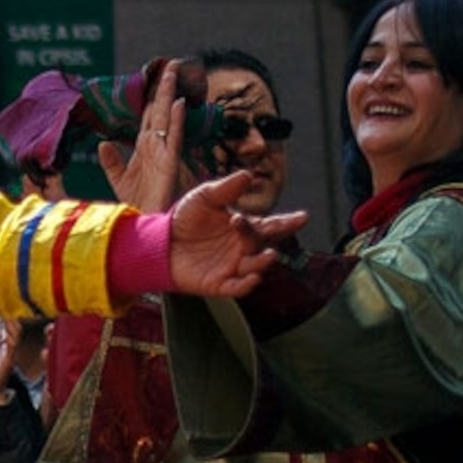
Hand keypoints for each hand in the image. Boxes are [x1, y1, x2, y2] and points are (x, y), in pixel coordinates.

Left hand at [101, 64, 183, 214]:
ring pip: (167, 118)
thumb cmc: (136, 203)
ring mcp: (164, 153)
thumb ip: (111, 161)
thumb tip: (103, 142)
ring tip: (174, 72)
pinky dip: (177, 122)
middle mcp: (156, 146)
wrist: (144, 223)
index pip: (150, 116)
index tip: (156, 76)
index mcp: (144, 147)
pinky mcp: (169, 165)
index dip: (152, 97)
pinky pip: (174, 140)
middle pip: (160, 111)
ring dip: (170, 95)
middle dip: (164, 88)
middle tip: (171, 65)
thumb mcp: (118, 180)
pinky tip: (179, 105)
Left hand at [166, 174, 305, 297]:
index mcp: (244, 227)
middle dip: (269, 237)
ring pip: (256, 266)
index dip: (288, 222)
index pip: (271, 225)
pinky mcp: (219, 283)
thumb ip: (226, 188)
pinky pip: (238, 287)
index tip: (303, 217)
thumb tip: (247, 175)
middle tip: (256, 225)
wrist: (159, 242)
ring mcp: (233, 266)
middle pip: (264, 243)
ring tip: (268, 255)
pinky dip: (246, 285)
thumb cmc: (185, 219)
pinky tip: (253, 278)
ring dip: (263, 261)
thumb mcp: (204, 197)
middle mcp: (243, 248)